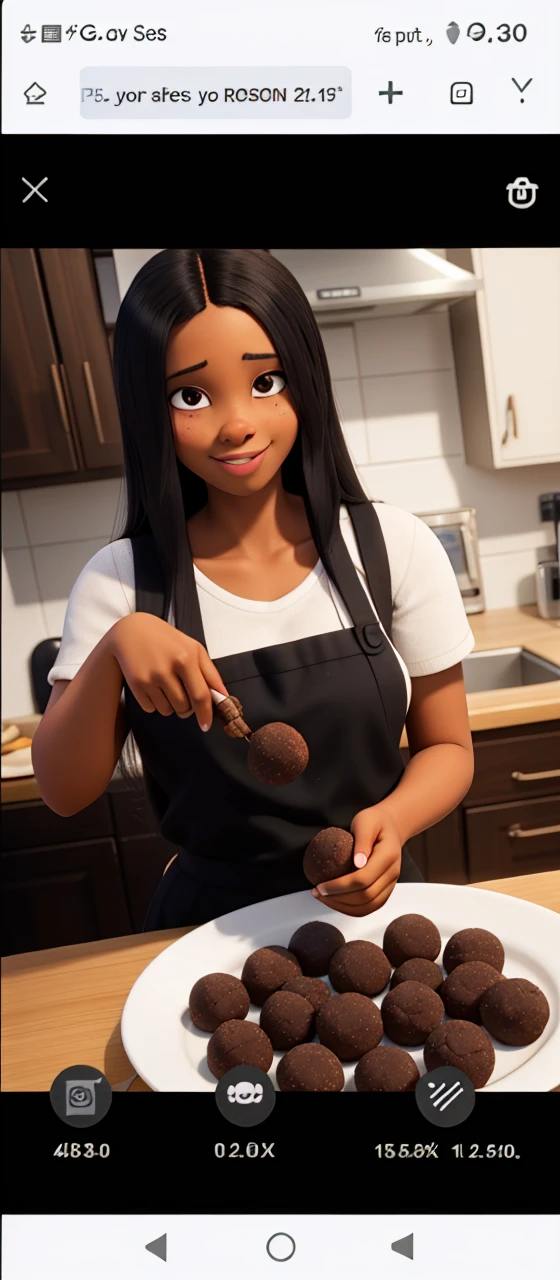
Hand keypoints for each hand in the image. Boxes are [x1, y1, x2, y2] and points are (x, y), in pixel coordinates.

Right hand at [109, 613, 227, 730]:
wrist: (132, 630)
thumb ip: (211, 673)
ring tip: (166, 685)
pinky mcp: (135, 685)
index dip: (205, 714)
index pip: (201, 695)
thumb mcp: (194, 648)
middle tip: (182, 692)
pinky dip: (155, 703)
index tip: (206, 725)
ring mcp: (150, 678)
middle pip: (184, 707)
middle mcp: (167, 669)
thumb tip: (223, 697)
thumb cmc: (166, 639)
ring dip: (170, 705)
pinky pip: (151, 709)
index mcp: (186, 658)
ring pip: (167, 711)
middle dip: (187, 707)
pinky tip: (153, 685)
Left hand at [310, 805, 401, 916]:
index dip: (340, 886)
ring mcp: (390, 884)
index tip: (320, 885)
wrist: (391, 827)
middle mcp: (392, 873)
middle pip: (365, 896)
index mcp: (388, 855)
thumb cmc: (375, 822)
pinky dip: (351, 909)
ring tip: (323, 898)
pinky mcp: (385, 891)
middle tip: (317, 892)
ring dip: (343, 907)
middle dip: (338, 898)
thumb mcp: (366, 821)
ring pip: (368, 907)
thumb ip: (362, 839)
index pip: (363, 879)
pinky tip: (335, 902)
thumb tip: (358, 863)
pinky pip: (369, 907)